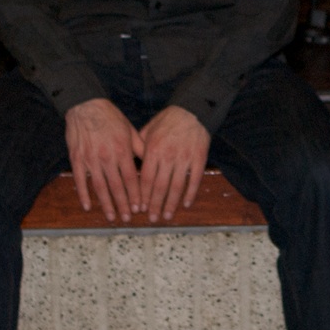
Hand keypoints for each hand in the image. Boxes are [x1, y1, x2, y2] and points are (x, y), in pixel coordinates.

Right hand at [65, 98, 141, 221]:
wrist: (86, 106)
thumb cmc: (111, 118)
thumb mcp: (130, 130)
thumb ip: (140, 148)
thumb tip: (152, 163)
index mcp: (123, 151)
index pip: (132, 178)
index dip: (136, 195)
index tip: (140, 208)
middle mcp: (107, 157)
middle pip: (117, 186)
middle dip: (123, 204)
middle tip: (128, 218)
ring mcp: (90, 159)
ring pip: (100, 187)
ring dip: (106, 204)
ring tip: (111, 217)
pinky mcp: (77, 159)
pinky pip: (80, 180)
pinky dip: (84, 194)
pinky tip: (88, 206)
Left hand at [134, 105, 209, 221]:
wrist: (192, 110)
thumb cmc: (168, 120)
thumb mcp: (148, 130)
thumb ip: (139, 147)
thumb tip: (130, 162)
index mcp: (153, 150)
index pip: (146, 179)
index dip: (143, 196)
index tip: (140, 209)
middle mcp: (168, 157)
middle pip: (160, 187)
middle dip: (155, 205)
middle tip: (152, 219)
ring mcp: (185, 158)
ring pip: (177, 186)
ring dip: (171, 204)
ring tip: (167, 216)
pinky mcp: (199, 158)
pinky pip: (195, 180)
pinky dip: (191, 193)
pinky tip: (186, 204)